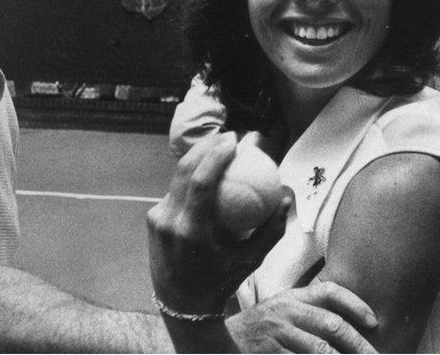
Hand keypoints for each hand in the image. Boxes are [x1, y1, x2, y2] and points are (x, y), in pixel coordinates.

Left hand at [147, 132, 291, 314]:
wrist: (182, 304)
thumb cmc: (223, 280)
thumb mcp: (252, 260)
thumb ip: (272, 229)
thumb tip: (287, 196)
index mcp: (192, 232)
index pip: (200, 183)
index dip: (214, 156)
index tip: (233, 140)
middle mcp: (170, 222)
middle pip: (184, 171)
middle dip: (206, 145)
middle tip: (229, 136)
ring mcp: (157, 220)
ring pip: (177, 178)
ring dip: (197, 158)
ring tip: (219, 146)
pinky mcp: (152, 219)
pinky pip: (175, 192)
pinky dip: (191, 178)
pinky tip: (207, 169)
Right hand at [227, 282, 377, 352]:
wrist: (223, 342)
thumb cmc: (261, 329)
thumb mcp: (283, 311)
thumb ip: (310, 312)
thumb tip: (349, 325)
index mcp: (293, 297)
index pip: (329, 291)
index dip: (355, 304)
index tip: (373, 321)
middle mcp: (287, 311)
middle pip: (332, 324)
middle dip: (359, 344)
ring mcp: (277, 334)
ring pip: (320, 350)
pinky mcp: (270, 354)